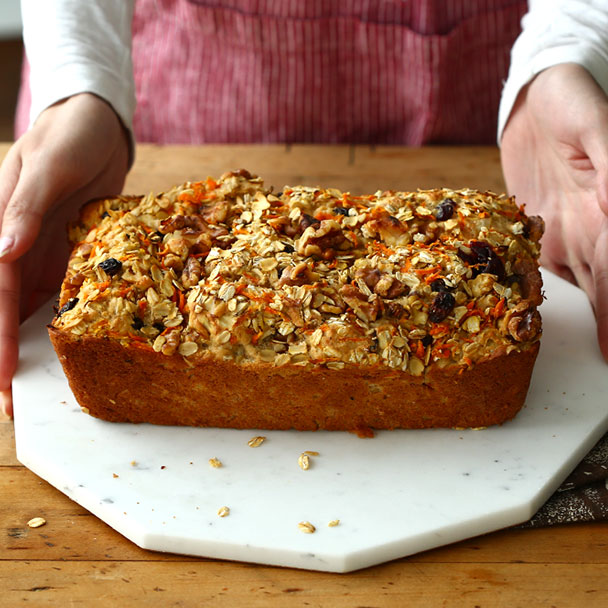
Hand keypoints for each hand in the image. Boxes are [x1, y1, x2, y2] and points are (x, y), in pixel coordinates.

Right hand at [0, 93, 129, 417]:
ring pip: (23, 310)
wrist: (98, 128)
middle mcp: (14, 247)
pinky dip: (53, 327)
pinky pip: (56, 296)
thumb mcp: (48, 166)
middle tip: (11, 404)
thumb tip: (1, 252)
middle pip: (2, 308)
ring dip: (23, 350)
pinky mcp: (65, 256)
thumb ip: (24, 208)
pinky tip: (58, 355)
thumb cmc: (70, 136)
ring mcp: (38, 255)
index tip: (0, 373)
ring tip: (29, 392)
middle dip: (2, 354)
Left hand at [501, 63, 607, 361]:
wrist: (538, 99)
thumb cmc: (574, 102)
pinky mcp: (536, 229)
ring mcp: (565, 232)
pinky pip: (539, 268)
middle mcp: (592, 230)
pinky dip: (537, 293)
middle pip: (607, 286)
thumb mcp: (597, 125)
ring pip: (585, 284)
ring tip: (592, 354)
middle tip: (605, 361)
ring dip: (592, 319)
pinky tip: (531, 318)